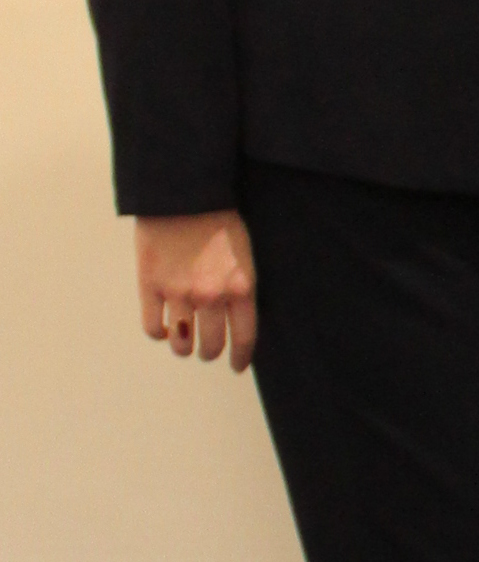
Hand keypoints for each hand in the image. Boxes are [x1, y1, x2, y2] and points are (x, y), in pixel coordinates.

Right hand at [134, 211, 257, 371]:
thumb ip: (242, 288)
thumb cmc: (221, 220)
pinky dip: (159, 333)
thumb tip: (238, 319)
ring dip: (184, 347)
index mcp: (241, 288)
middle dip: (210, 353)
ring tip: (185, 341)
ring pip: (181, 343)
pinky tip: (164, 328)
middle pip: (211, 346)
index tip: (237, 366)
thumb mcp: (245, 255)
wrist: (185, 195)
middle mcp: (211, 296)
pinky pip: (153, 328)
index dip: (241, 358)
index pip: (244, 338)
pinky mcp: (150, 286)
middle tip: (208, 351)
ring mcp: (178, 293)